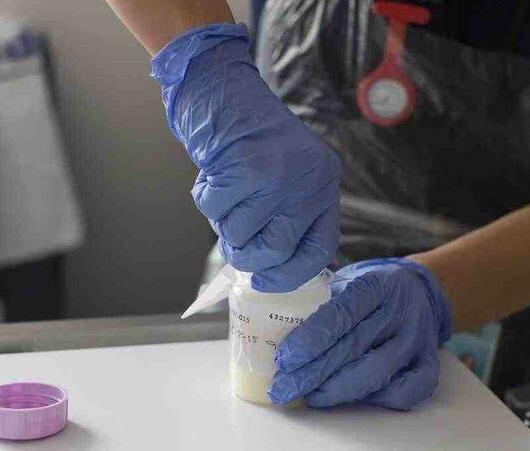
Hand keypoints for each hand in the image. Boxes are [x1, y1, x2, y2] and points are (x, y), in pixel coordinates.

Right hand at [151, 23, 339, 291]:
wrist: (223, 90)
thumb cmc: (252, 138)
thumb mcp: (290, 173)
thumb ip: (290, 215)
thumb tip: (273, 270)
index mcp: (323, 183)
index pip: (320, 248)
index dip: (291, 273)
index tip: (267, 281)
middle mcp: (308, 180)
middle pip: (277, 250)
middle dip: (248, 255)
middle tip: (233, 243)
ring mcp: (278, 174)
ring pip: (240, 234)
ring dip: (223, 222)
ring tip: (225, 193)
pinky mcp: (244, 167)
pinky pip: (216, 211)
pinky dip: (206, 199)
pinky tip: (213, 176)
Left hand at [268, 258, 451, 409]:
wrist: (420, 290)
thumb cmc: (368, 293)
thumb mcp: (346, 284)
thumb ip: (319, 305)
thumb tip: (270, 336)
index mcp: (375, 285)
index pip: (340, 314)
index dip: (311, 339)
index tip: (284, 359)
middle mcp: (398, 311)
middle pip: (352, 348)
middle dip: (312, 373)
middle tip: (282, 389)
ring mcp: (417, 338)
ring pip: (377, 372)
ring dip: (338, 390)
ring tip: (310, 397)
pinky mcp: (429, 362)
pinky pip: (408, 390)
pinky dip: (379, 400)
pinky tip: (353, 399)